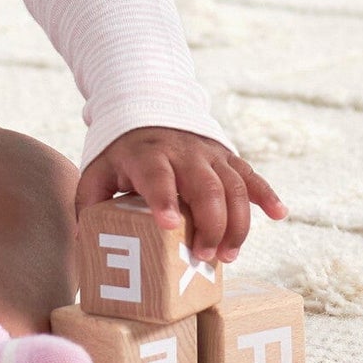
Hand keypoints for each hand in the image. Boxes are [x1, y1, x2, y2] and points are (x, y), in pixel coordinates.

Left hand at [74, 126, 286, 262]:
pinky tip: (278, 214)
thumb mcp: (98, 170)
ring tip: (229, 255)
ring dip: (237, 223)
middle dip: (210, 225)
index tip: (170, 225)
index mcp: (147, 155)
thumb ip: (89, 203)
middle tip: (206, 257)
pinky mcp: (226, 157)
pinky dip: (266, 194)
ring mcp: (208, 154)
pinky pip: (250, 175)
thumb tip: (84, 244)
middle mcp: (182, 152)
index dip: (164, 200)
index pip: (157, 177)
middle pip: (205, 187)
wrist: (146, 105)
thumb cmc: (121, 152)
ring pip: (233, 186)